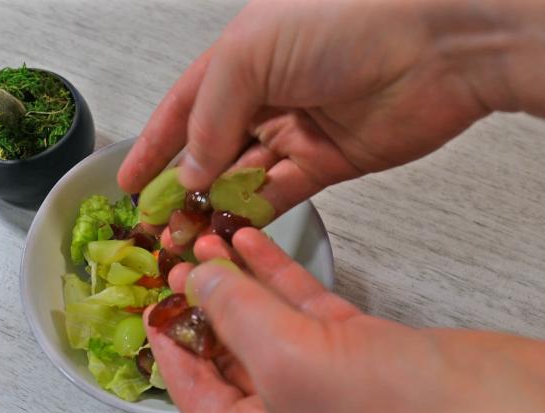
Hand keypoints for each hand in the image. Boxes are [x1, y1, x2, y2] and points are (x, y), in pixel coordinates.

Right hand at [119, 0, 544, 213]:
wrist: (434, 46)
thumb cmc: (338, 26)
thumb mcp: (250, 55)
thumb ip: (211, 117)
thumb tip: (191, 175)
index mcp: (239, 60)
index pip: (183, 110)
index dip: (153, 146)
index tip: (128, 183)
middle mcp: (264, 96)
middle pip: (210, 150)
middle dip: (181, 187)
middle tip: (157, 223)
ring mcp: (295, 131)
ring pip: (242, 177)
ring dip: (213, 207)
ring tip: (185, 236)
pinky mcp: (326, 163)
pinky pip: (279, 193)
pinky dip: (253, 214)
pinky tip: (228, 232)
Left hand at [144, 229, 544, 412]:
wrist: (496, 409)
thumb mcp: (287, 361)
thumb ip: (235, 314)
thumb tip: (199, 278)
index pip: (192, 391)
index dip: (166, 345)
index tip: (151, 305)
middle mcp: (282, 412)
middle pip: (224, 351)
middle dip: (201, 301)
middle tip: (178, 260)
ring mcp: (321, 380)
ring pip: (263, 322)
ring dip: (236, 279)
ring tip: (210, 239)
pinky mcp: (356, 349)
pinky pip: (302, 307)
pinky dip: (278, 273)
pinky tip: (253, 243)